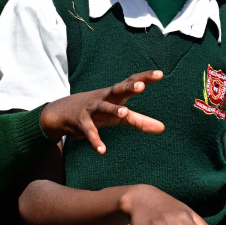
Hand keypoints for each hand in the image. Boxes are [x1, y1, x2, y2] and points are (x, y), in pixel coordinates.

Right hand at [39, 70, 164, 153]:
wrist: (62, 113)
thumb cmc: (97, 112)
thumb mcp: (119, 116)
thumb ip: (140, 121)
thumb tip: (163, 128)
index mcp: (114, 94)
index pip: (131, 82)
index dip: (145, 78)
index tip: (160, 73)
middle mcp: (103, 98)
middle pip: (117, 90)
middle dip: (128, 87)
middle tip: (141, 86)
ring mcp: (91, 109)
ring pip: (103, 107)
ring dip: (113, 110)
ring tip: (125, 114)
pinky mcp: (81, 123)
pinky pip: (89, 132)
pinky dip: (95, 141)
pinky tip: (102, 150)